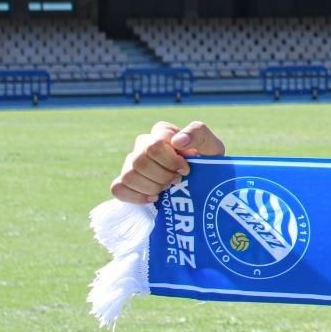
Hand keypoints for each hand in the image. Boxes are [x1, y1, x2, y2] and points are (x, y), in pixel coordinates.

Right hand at [109, 121, 225, 204]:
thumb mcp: (212, 146)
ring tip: (167, 189)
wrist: (204, 183)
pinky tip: (153, 198)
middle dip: (162, 176)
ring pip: (128, 175)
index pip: (154, 145)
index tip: (186, 169)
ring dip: (151, 187)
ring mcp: (132, 163)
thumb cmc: (208, 162)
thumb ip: (198, 134)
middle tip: (177, 181)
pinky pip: (118, 188)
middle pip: (139, 161)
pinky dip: (136, 196)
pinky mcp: (126, 181)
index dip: (170, 160)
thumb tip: (177, 141)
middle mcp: (143, 145)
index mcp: (162, 133)